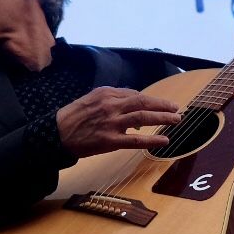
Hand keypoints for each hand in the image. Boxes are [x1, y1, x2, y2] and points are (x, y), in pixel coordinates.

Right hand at [55, 87, 183, 157]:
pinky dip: (153, 139)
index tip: (162, 104)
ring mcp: (112, 123)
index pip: (135, 94)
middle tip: (177, 109)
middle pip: (144, 102)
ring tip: (176, 120)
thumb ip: (112, 99)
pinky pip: (136, 140)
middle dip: (163, 105)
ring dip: (163, 118)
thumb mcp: (92, 99)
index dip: (152, 100)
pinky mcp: (110, 140)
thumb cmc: (74, 117)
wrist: (56, 133)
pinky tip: (165, 140)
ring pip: (144, 117)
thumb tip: (134, 104)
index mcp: (107, 93)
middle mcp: (111, 105)